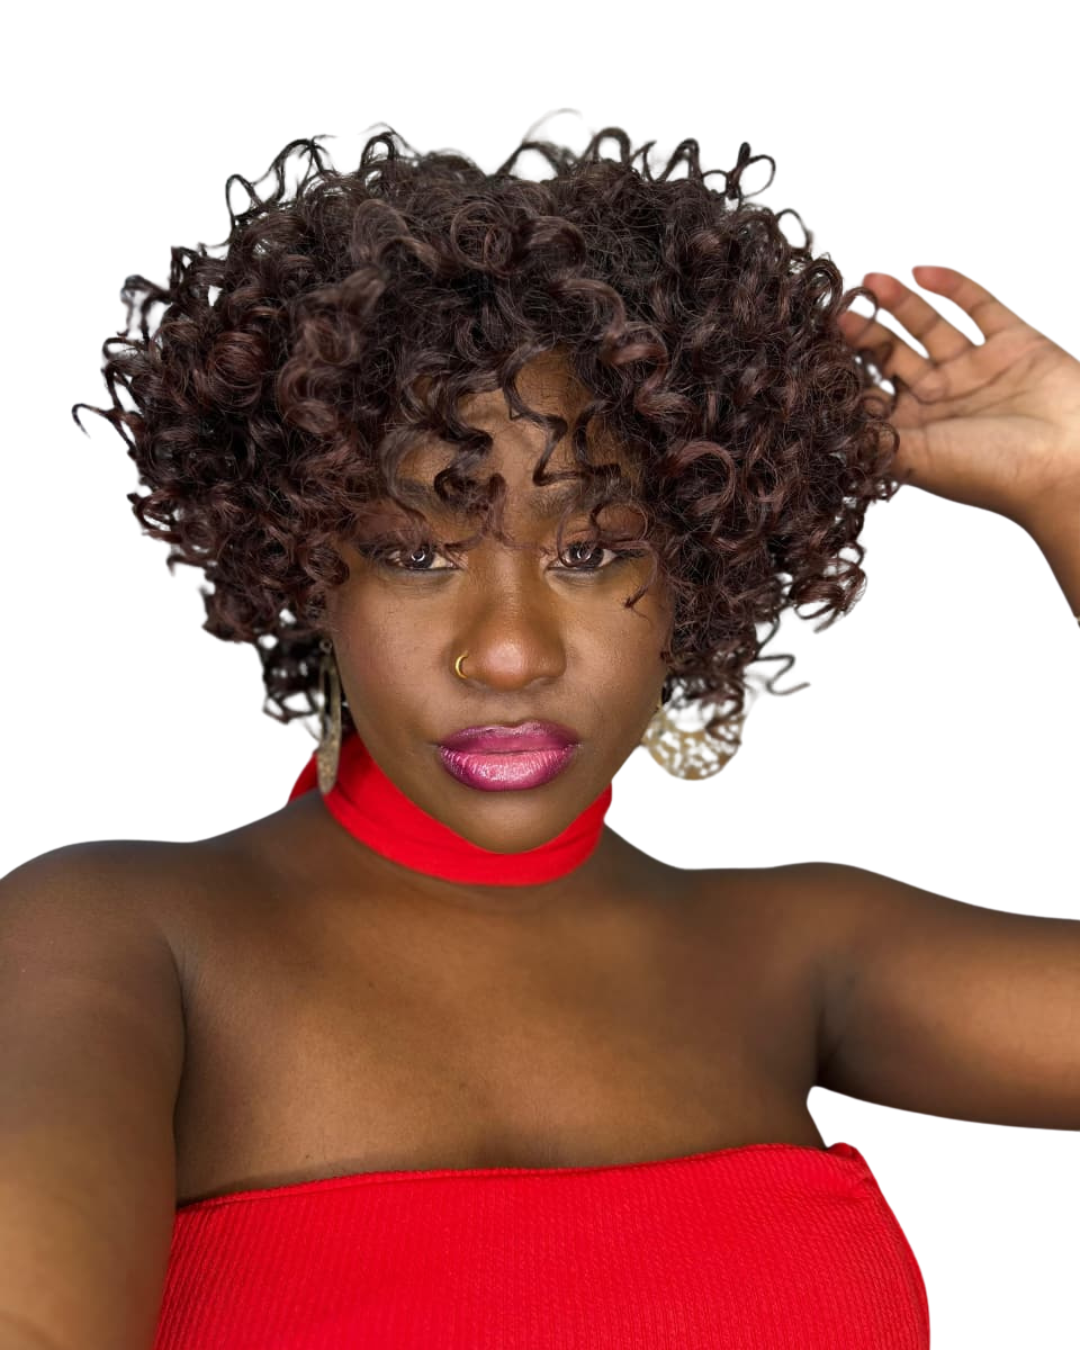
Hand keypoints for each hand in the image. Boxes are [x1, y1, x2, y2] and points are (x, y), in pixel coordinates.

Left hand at [836, 266, 1079, 535]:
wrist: (1069, 465)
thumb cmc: (994, 474)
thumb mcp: (918, 459)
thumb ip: (871, 439)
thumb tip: (820, 427)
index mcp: (916, 431)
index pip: (869, 393)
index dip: (843, 372)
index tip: (810, 350)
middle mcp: (943, 400)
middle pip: (893, 357)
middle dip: (865, 333)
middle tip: (837, 311)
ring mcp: (978, 370)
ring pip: (930, 328)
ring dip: (900, 304)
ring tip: (869, 281)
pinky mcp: (1015, 344)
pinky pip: (979, 307)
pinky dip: (952, 286)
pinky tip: (921, 271)